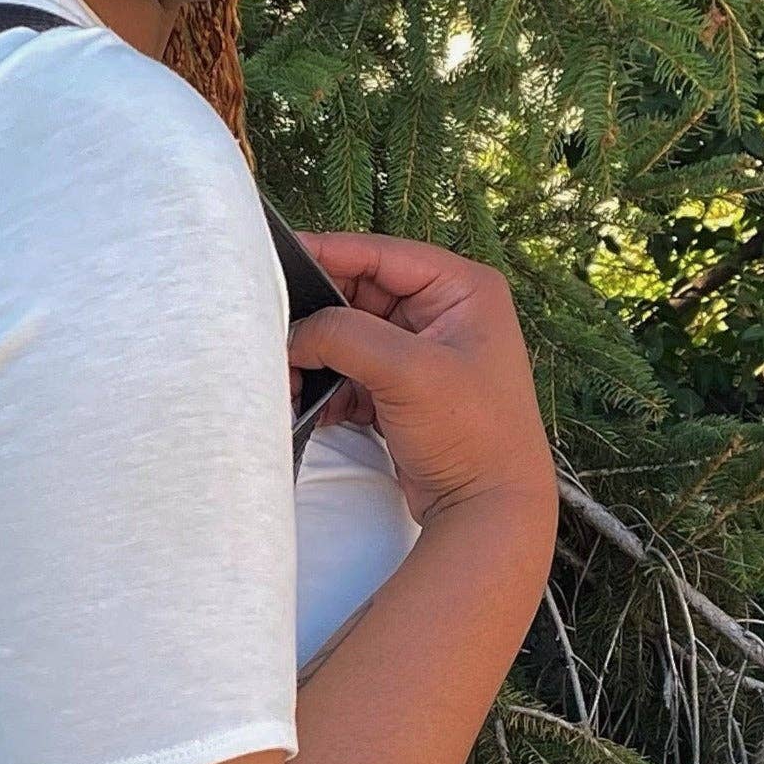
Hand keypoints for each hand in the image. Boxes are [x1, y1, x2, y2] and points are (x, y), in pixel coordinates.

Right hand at [287, 230, 554, 528]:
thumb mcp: (408, 372)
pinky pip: (351, 372)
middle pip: (358, 295)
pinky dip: (327, 386)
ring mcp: (423, 353)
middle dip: (317, 318)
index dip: (327, 253)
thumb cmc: (473, 434)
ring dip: (316, 356)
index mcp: (462, 289)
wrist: (490, 509)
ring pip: (349, 336)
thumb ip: (344, 336)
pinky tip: (308, 404)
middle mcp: (444, 313)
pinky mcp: (403, 390)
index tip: (277, 259)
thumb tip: (295, 332)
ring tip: (286, 376)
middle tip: (273, 331)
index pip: (381, 255)